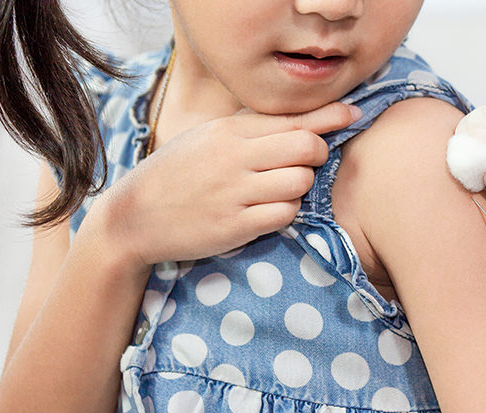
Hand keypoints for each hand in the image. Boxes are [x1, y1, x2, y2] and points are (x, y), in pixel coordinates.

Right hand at [90, 102, 359, 266]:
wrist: (132, 217)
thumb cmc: (177, 174)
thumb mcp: (208, 139)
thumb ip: (251, 130)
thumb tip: (303, 120)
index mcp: (229, 131)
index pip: (293, 119)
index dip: (331, 117)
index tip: (353, 115)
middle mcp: (234, 158)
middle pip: (306, 146)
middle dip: (319, 154)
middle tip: (311, 162)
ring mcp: (234, 192)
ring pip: (300, 182)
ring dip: (301, 187)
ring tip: (283, 189)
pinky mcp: (235, 226)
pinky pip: (285, 214)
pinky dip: (287, 212)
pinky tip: (271, 210)